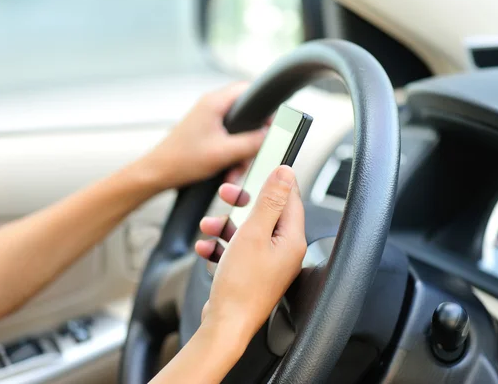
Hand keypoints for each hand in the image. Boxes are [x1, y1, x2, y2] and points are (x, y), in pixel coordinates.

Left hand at [138, 82, 267, 189]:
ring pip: (239, 131)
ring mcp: (208, 120)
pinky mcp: (207, 133)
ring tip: (234, 170)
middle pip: (247, 115)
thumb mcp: (223, 153)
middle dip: (252, 139)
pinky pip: (229, 140)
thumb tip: (270, 135)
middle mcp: (211, 107)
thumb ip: (251, 143)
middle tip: (251, 155)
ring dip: (241, 152)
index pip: (249, 90)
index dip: (264, 105)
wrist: (157, 174)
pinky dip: (231, 156)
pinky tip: (227, 172)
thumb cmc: (181, 161)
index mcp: (214, 103)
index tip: (272, 123)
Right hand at [195, 166, 306, 343]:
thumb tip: (285, 174)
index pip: (290, 200)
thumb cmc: (241, 286)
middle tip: (227, 194)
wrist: (225, 326)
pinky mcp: (250, 274)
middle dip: (242, 204)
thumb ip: (269, 201)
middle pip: (266, 214)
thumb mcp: (253, 233)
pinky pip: (236, 250)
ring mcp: (266, 264)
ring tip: (208, 228)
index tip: (260, 170)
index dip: (274, 183)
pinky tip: (206, 248)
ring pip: (247, 231)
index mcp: (291, 240)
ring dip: (225, 226)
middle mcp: (283, 252)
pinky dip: (221, 246)